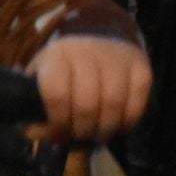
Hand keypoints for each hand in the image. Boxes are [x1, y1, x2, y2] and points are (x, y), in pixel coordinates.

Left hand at [29, 35, 151, 144]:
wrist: (101, 38)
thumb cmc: (66, 68)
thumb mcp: (42, 79)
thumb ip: (34, 107)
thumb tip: (33, 133)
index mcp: (58, 55)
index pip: (56, 92)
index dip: (57, 120)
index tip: (58, 131)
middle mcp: (88, 52)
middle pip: (86, 104)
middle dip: (81, 130)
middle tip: (79, 137)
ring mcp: (118, 59)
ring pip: (113, 106)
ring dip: (104, 130)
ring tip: (96, 136)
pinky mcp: (142, 70)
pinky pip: (136, 106)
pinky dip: (125, 124)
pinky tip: (116, 127)